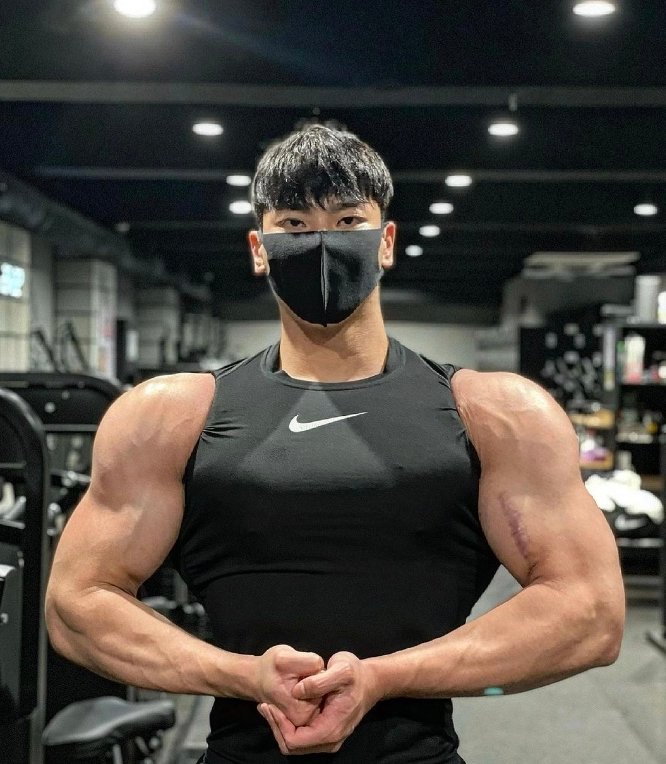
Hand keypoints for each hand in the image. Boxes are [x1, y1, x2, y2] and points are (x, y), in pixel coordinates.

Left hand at [258, 651, 379, 754]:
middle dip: (276, 727)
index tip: (270, 705)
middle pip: (292, 746)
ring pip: (294, 744)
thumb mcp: (341, 669)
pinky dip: (287, 725)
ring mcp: (327, 739)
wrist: (370, 680)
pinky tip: (281, 707)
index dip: (279, 725)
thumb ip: (319, 681)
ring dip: (279, 726)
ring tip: (269, 705)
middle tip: (264, 705)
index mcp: (332, 728)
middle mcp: (330, 740)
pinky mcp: (324, 733)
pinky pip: (300, 737)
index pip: (295, 740)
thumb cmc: (355, 674)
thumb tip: (297, 691)